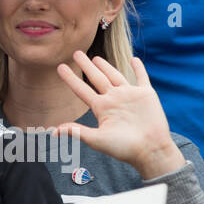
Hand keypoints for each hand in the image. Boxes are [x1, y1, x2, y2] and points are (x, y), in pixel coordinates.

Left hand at [55, 52, 186, 179]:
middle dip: (86, 66)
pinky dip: (139, 68)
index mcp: (101, 108)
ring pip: (115, 75)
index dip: (70, 79)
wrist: (150, 150)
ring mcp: (130, 96)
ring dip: (106, 66)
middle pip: (97, 78)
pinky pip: (142, 77)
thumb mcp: (97, 139)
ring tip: (96, 58)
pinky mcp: (146, 94)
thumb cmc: (124, 148)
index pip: (82, 90)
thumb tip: (54, 132)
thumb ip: (77, 132)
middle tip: (76, 53)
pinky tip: (134, 59)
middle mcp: (114, 99)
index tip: (59, 67)